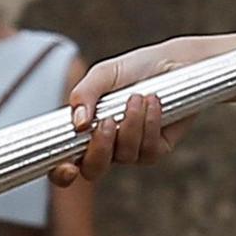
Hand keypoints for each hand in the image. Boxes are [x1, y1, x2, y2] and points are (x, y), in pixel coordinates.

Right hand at [51, 41, 195, 185]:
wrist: (173, 62)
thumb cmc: (133, 69)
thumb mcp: (103, 75)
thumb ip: (84, 94)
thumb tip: (78, 123)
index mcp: (84, 130)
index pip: (64, 161)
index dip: (61, 173)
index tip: (68, 168)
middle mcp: (106, 145)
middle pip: (93, 170)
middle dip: (99, 149)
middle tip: (107, 121)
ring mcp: (131, 150)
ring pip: (124, 156)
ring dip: (130, 124)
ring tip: (136, 97)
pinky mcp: (157, 149)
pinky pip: (149, 150)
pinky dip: (150, 124)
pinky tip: (153, 102)